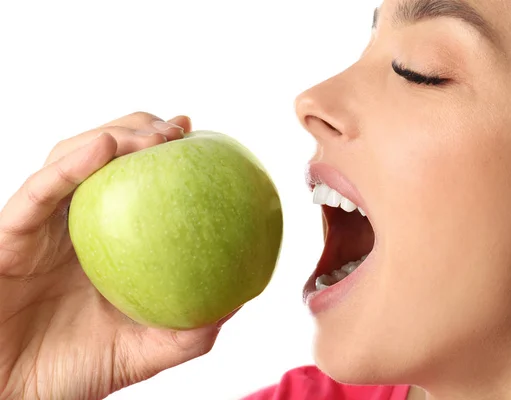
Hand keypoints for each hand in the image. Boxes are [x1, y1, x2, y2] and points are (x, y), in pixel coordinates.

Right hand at [0, 113, 223, 399]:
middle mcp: (70, 223)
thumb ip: (188, 328)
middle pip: (102, 156)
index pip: (132, 180)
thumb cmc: (73, 372)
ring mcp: (39, 225)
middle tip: (178, 128)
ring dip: (111, 136)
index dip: (162, 151)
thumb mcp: (144, 350)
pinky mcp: (7, 236)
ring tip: (152, 135)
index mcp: (102, 240)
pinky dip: (68, 167)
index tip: (198, 135)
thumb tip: (240, 298)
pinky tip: (104, 148)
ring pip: (68, 159)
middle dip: (139, 129)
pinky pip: (37, 194)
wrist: (15, 398)